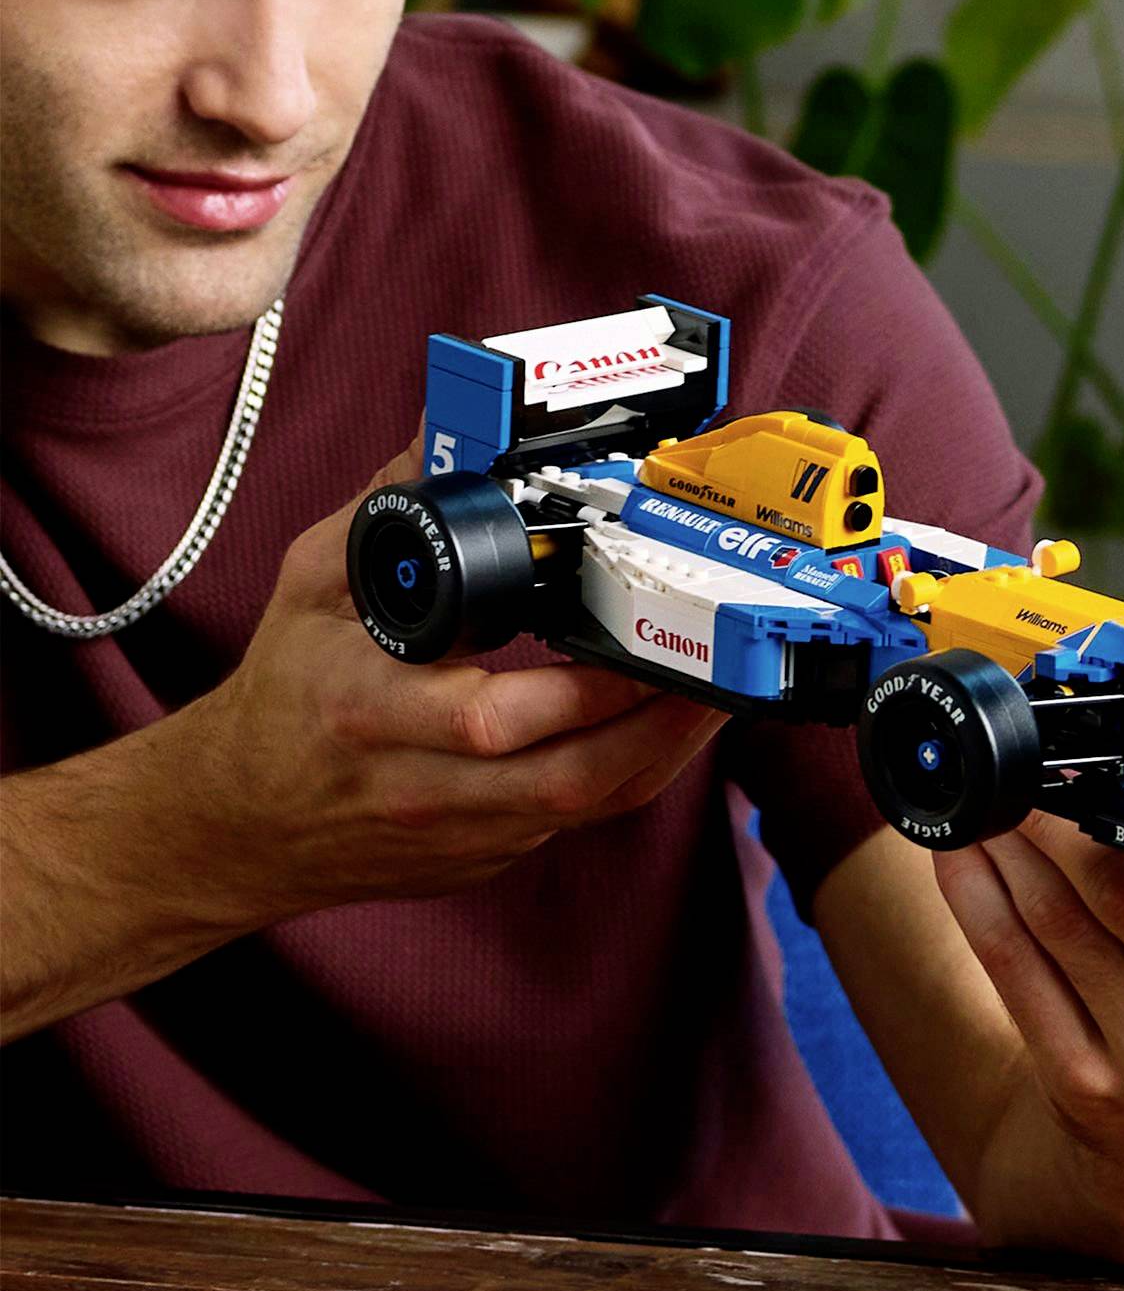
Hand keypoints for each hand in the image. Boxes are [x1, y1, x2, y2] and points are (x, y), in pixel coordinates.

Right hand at [162, 438, 729, 926]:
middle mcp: (420, 786)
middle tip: (721, 664)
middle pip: (570, 778)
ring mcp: (461, 835)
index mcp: (369, 712)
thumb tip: (453, 432)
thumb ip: (388, 509)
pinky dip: (633, 770)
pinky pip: (579, 819)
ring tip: (720, 690)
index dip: (584, 692)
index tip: (644, 637)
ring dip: (668, 748)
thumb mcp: (311, 587)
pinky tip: (668, 724)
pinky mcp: (489, 858)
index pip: (492, 720)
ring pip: (592, 805)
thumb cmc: (282, 696)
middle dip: (663, 723)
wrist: (235, 823)